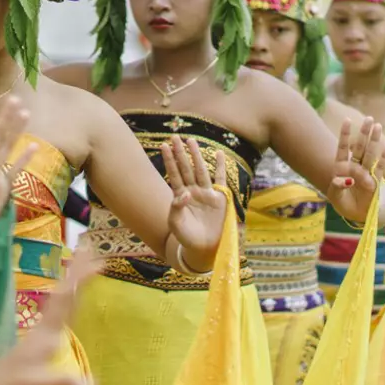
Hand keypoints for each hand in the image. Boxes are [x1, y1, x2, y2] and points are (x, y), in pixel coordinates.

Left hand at [162, 135, 225, 271]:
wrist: (203, 248)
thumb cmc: (187, 237)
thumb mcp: (176, 224)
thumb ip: (176, 208)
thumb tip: (183, 193)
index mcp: (180, 196)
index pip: (174, 174)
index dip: (169, 160)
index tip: (164, 146)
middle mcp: (192, 191)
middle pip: (185, 168)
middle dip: (180, 153)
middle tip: (175, 136)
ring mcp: (206, 194)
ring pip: (200, 170)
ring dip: (196, 156)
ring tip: (191, 140)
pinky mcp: (219, 198)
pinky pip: (220, 179)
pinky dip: (220, 166)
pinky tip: (219, 153)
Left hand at [327, 115, 384, 226]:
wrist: (354, 214)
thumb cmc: (343, 202)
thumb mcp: (335, 196)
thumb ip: (338, 186)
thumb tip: (346, 180)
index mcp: (341, 167)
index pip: (343, 148)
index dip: (345, 134)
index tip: (347, 120)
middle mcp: (354, 167)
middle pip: (359, 147)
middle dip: (364, 133)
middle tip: (369, 119)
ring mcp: (365, 172)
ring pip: (370, 154)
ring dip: (374, 141)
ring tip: (378, 126)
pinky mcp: (375, 181)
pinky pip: (380, 168)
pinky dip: (383, 158)